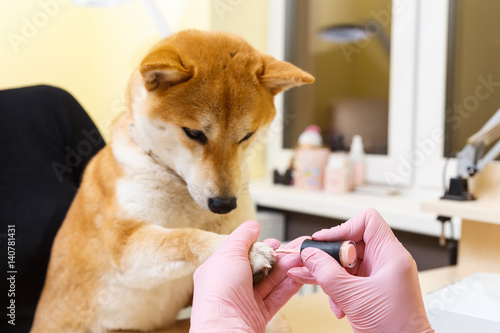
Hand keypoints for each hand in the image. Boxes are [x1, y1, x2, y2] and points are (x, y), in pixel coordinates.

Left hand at [190, 220, 304, 332]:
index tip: (275, 241)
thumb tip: (251, 225)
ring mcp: (244, 302)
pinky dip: (289, 286)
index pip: (241, 252)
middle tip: (296, 249)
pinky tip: (300, 276)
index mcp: (218, 270)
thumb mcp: (229, 254)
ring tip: (302, 259)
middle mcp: (230, 286)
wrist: (226, 332)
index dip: (260, 245)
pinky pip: (277, 298)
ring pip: (270, 281)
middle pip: (259, 267)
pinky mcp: (258, 316)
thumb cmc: (219, 294)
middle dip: (278, 257)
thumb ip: (242, 237)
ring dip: (287, 269)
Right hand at [288, 208, 433, 332]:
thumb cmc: (396, 328)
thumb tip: (310, 255)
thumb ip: (327, 273)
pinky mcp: (374, 289)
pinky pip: (350, 280)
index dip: (343, 227)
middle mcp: (387, 261)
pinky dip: (339, 290)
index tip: (324, 241)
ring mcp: (380, 276)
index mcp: (391, 254)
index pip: (367, 221)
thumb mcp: (352, 297)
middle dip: (331, 258)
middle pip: (352, 243)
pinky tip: (335, 304)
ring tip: (317, 284)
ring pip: (348, 264)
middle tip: (313, 264)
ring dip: (332, 277)